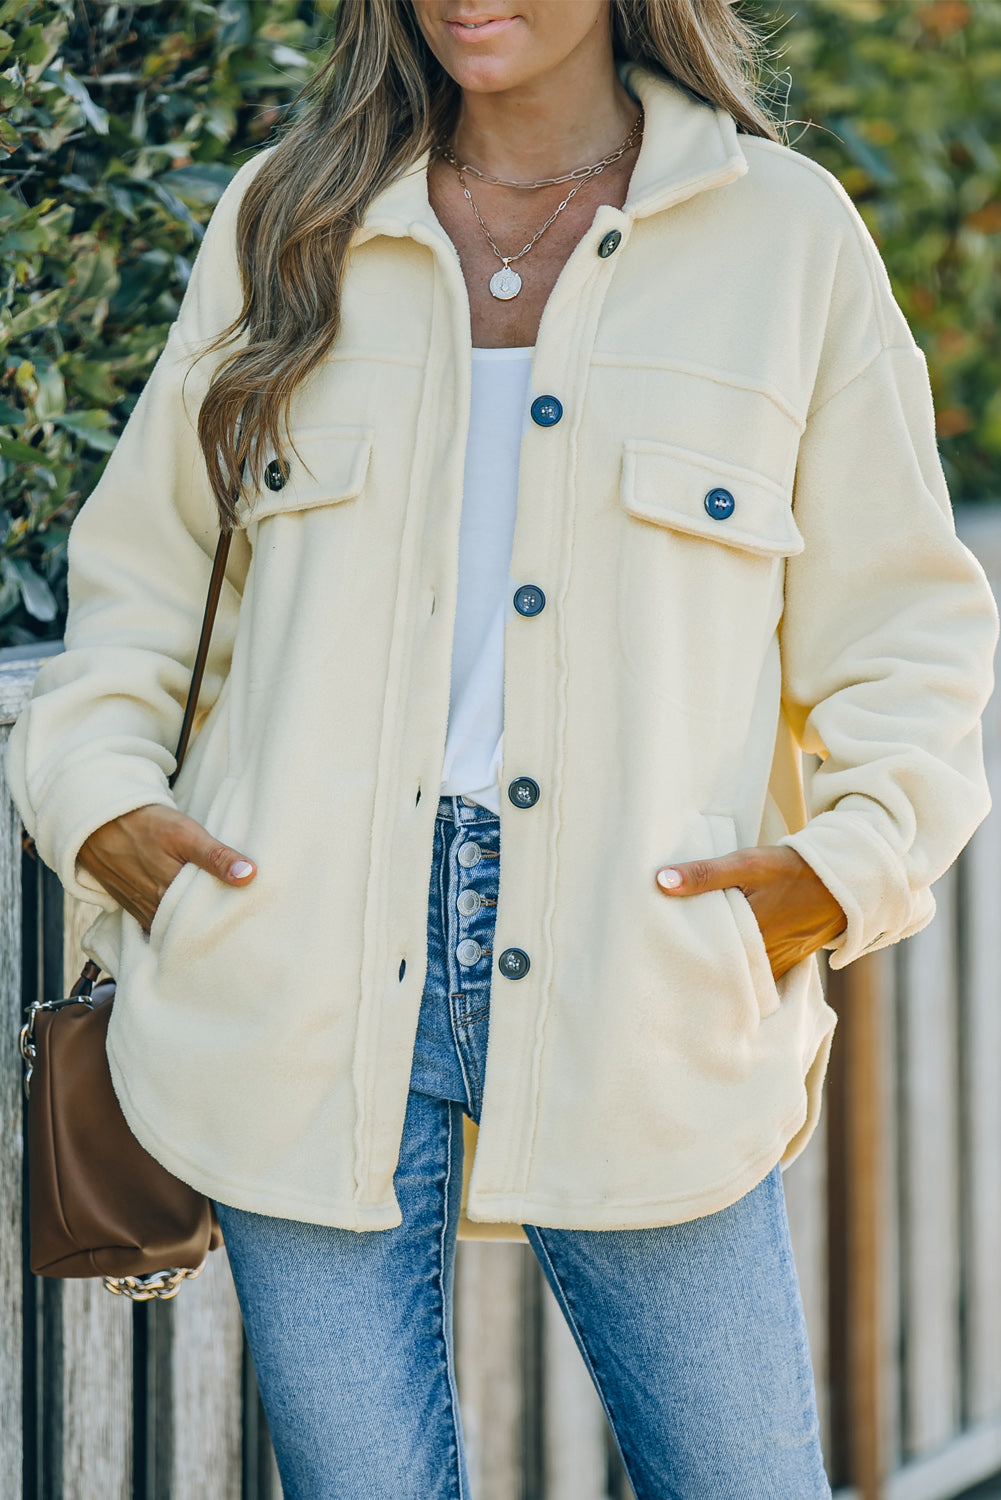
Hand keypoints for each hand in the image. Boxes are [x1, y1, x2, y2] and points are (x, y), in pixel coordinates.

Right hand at [78, 803, 255, 933]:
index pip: (206, 920)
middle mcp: (154, 909)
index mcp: (170, 894)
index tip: (250, 923)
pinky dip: (173, 926)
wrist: (102, 820)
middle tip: (240, 931)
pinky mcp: (133, 907)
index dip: (228, 921)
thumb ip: (217, 856)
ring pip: (172, 928)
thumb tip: (250, 876)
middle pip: (190, 928)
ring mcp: (141, 910)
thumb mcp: (186, 834)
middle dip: (212, 930)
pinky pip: (156, 924)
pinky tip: (189, 923)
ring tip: (219, 930)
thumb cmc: (147, 824)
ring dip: (192, 929)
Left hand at [655, 845, 846, 980]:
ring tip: (683, 973)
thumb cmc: (789, 869)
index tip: (653, 960)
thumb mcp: (745, 864)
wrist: (839, 880)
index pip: (703, 956)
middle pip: (719, 972)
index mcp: (747, 935)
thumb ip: (705, 874)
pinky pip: (756, 978)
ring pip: (738, 978)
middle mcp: (762, 959)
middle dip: (693, 972)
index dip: (678, 959)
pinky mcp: (785, 965)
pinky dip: (739, 975)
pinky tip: (718, 969)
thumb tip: (660, 881)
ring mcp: (775, 965)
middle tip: (661, 973)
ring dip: (716, 974)